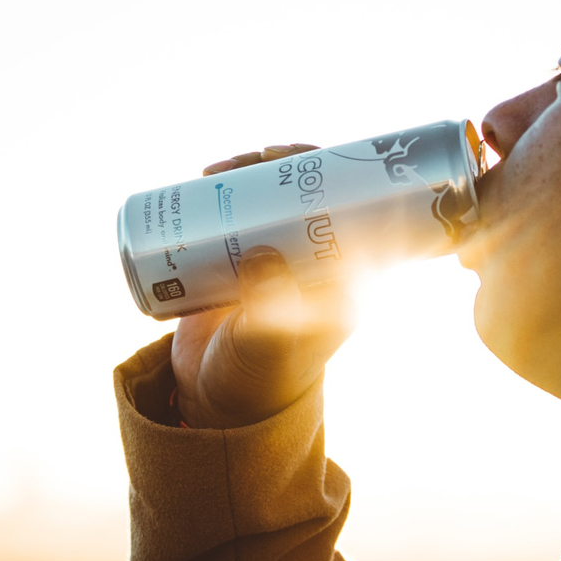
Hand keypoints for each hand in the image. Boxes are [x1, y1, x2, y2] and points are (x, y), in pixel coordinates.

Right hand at [170, 145, 355, 428]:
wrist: (216, 404)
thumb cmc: (256, 379)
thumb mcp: (267, 343)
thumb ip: (270, 308)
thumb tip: (262, 257)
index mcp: (343, 278)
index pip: (354, 211)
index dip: (338, 174)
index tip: (307, 156)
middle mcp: (314, 262)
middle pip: (309, 194)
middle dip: (283, 164)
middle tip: (253, 157)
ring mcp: (277, 258)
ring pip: (271, 198)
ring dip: (250, 171)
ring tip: (218, 169)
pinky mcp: (240, 260)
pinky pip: (238, 213)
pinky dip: (224, 190)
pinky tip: (206, 176)